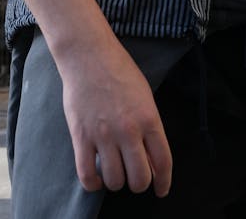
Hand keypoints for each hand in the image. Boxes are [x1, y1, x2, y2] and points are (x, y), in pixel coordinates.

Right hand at [58, 39, 171, 196]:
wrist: (88, 55)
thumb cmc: (119, 70)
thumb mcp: (145, 95)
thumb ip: (149, 126)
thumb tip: (152, 157)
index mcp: (149, 118)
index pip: (163, 162)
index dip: (164, 182)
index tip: (161, 189)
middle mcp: (128, 130)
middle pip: (139, 178)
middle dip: (140, 183)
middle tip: (135, 177)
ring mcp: (103, 135)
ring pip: (115, 181)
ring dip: (117, 182)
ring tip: (115, 171)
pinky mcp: (81, 137)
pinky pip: (87, 175)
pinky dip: (94, 183)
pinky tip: (97, 177)